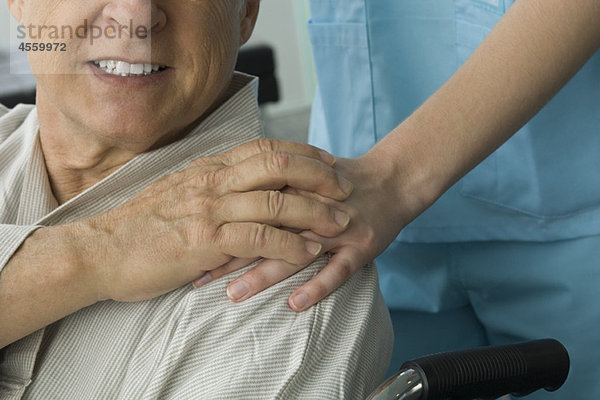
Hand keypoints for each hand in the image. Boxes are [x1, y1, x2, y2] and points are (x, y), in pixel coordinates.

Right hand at [75, 139, 353, 302]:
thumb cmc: (141, 226)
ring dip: (314, 212)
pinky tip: (309, 253)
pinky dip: (289, 244)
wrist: (102, 251)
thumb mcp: (178, 192)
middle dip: (319, 175)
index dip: (303, 152)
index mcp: (209, 168)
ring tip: (341, 223)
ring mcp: (210, 209)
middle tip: (346, 187)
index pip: (265, 149)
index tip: (328, 160)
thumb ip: (211, 184)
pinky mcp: (205, 241)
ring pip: (275, 201)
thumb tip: (239, 181)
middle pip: (279, 166)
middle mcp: (214, 181)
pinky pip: (259, 239)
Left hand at [198, 149, 424, 310]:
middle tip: (197, 278)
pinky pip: (339, 270)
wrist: (393, 178)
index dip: (218, 226)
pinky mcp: (362, 245)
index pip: (248, 206)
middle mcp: (312, 205)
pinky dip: (317, 286)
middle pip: (264, 229)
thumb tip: (224, 197)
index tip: (189, 245)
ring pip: (296, 252)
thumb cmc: (341, 181)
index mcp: (295, 185)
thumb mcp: (304, 172)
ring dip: (263, 274)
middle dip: (229, 254)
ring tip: (234, 295)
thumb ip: (270, 182)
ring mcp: (338, 227)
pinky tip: (294, 304)